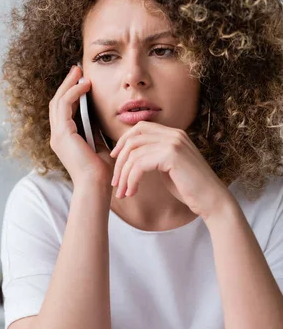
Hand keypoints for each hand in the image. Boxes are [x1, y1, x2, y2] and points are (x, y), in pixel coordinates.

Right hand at [49, 65, 114, 187]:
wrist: (97, 185)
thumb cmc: (101, 171)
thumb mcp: (99, 144)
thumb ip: (95, 130)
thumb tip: (99, 114)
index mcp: (65, 140)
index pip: (63, 111)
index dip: (71, 93)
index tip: (82, 80)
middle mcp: (58, 137)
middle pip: (57, 103)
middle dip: (67, 84)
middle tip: (77, 69)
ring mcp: (58, 135)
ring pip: (58, 101)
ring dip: (69, 84)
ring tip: (79, 71)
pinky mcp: (63, 134)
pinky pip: (65, 105)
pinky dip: (74, 92)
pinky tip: (85, 85)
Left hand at [109, 121, 233, 221]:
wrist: (212, 200)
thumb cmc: (190, 188)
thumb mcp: (168, 167)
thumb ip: (154, 157)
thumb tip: (133, 157)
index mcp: (173, 134)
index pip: (140, 128)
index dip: (123, 142)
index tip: (115, 159)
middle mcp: (174, 134)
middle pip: (133, 139)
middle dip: (119, 161)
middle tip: (115, 182)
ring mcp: (173, 143)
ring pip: (134, 154)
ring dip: (124, 175)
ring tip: (123, 192)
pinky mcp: (171, 156)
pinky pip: (140, 165)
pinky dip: (132, 180)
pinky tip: (132, 192)